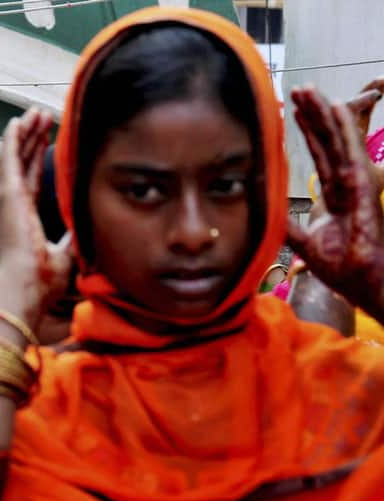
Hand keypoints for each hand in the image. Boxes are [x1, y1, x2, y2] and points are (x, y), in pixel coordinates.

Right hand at [0, 107, 72, 328]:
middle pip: (22, 164)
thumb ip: (72, 240)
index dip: (37, 159)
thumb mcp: (66, 255)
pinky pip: (8, 160)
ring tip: (34, 113)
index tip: (46, 140)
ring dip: (24, 134)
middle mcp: (12, 207)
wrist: (26, 288)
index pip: (32, 181)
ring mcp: (7, 200)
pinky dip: (12, 140)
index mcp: (25, 220)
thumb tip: (84, 231)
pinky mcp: (7, 195)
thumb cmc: (42, 281)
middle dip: (32, 139)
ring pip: (15, 157)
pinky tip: (17, 123)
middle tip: (41, 118)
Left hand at [288, 86, 383, 317]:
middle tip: (298, 89)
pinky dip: (344, 130)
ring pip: (338, 140)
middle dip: (313, 114)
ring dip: (324, 114)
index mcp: (335, 194)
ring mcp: (357, 184)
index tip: (290, 110)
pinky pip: (352, 152)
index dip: (306, 131)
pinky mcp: (363, 188)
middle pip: (328, 141)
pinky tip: (336, 109)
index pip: (319, 154)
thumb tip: (267, 216)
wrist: (361, 282)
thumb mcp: (305, 243)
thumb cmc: (341, 267)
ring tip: (310, 90)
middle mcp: (347, 184)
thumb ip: (288, 226)